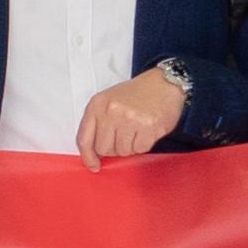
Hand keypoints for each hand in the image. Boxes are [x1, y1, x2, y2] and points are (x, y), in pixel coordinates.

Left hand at [77, 64, 195, 162]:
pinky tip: (146, 130)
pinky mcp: (149, 126)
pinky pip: (140, 149)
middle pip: (104, 149)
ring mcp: (130, 118)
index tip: (94, 165)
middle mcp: (112, 111)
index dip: (88, 157)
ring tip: (136, 130)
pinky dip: (143, 144)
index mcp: (97, 104)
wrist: (163, 83)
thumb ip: (98, 124)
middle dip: (113, 149)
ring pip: (123, 151)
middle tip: (124, 136)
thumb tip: (94, 154)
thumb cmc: (135, 94)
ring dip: (130, 146)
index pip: (84, 139)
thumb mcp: (108, 101)